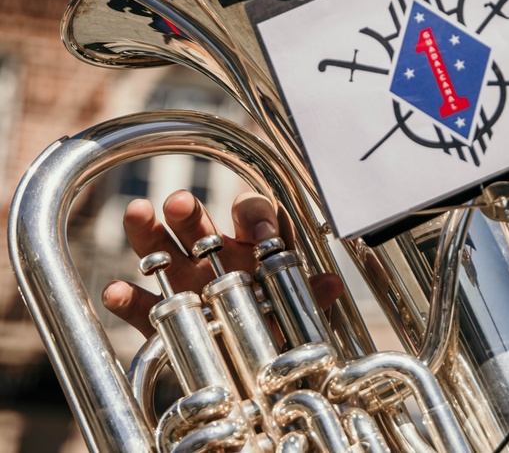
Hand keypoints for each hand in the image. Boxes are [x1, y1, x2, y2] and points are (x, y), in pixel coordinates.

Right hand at [102, 190, 342, 337]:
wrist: (256, 367)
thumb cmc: (279, 322)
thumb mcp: (298, 307)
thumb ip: (308, 294)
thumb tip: (332, 283)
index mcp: (251, 244)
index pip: (250, 212)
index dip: (255, 216)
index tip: (261, 232)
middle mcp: (214, 256)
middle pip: (198, 223)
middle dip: (189, 211)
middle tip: (179, 202)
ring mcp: (185, 284)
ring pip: (161, 250)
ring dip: (147, 231)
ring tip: (136, 212)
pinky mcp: (163, 319)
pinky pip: (142, 306)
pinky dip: (127, 298)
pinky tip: (114, 290)